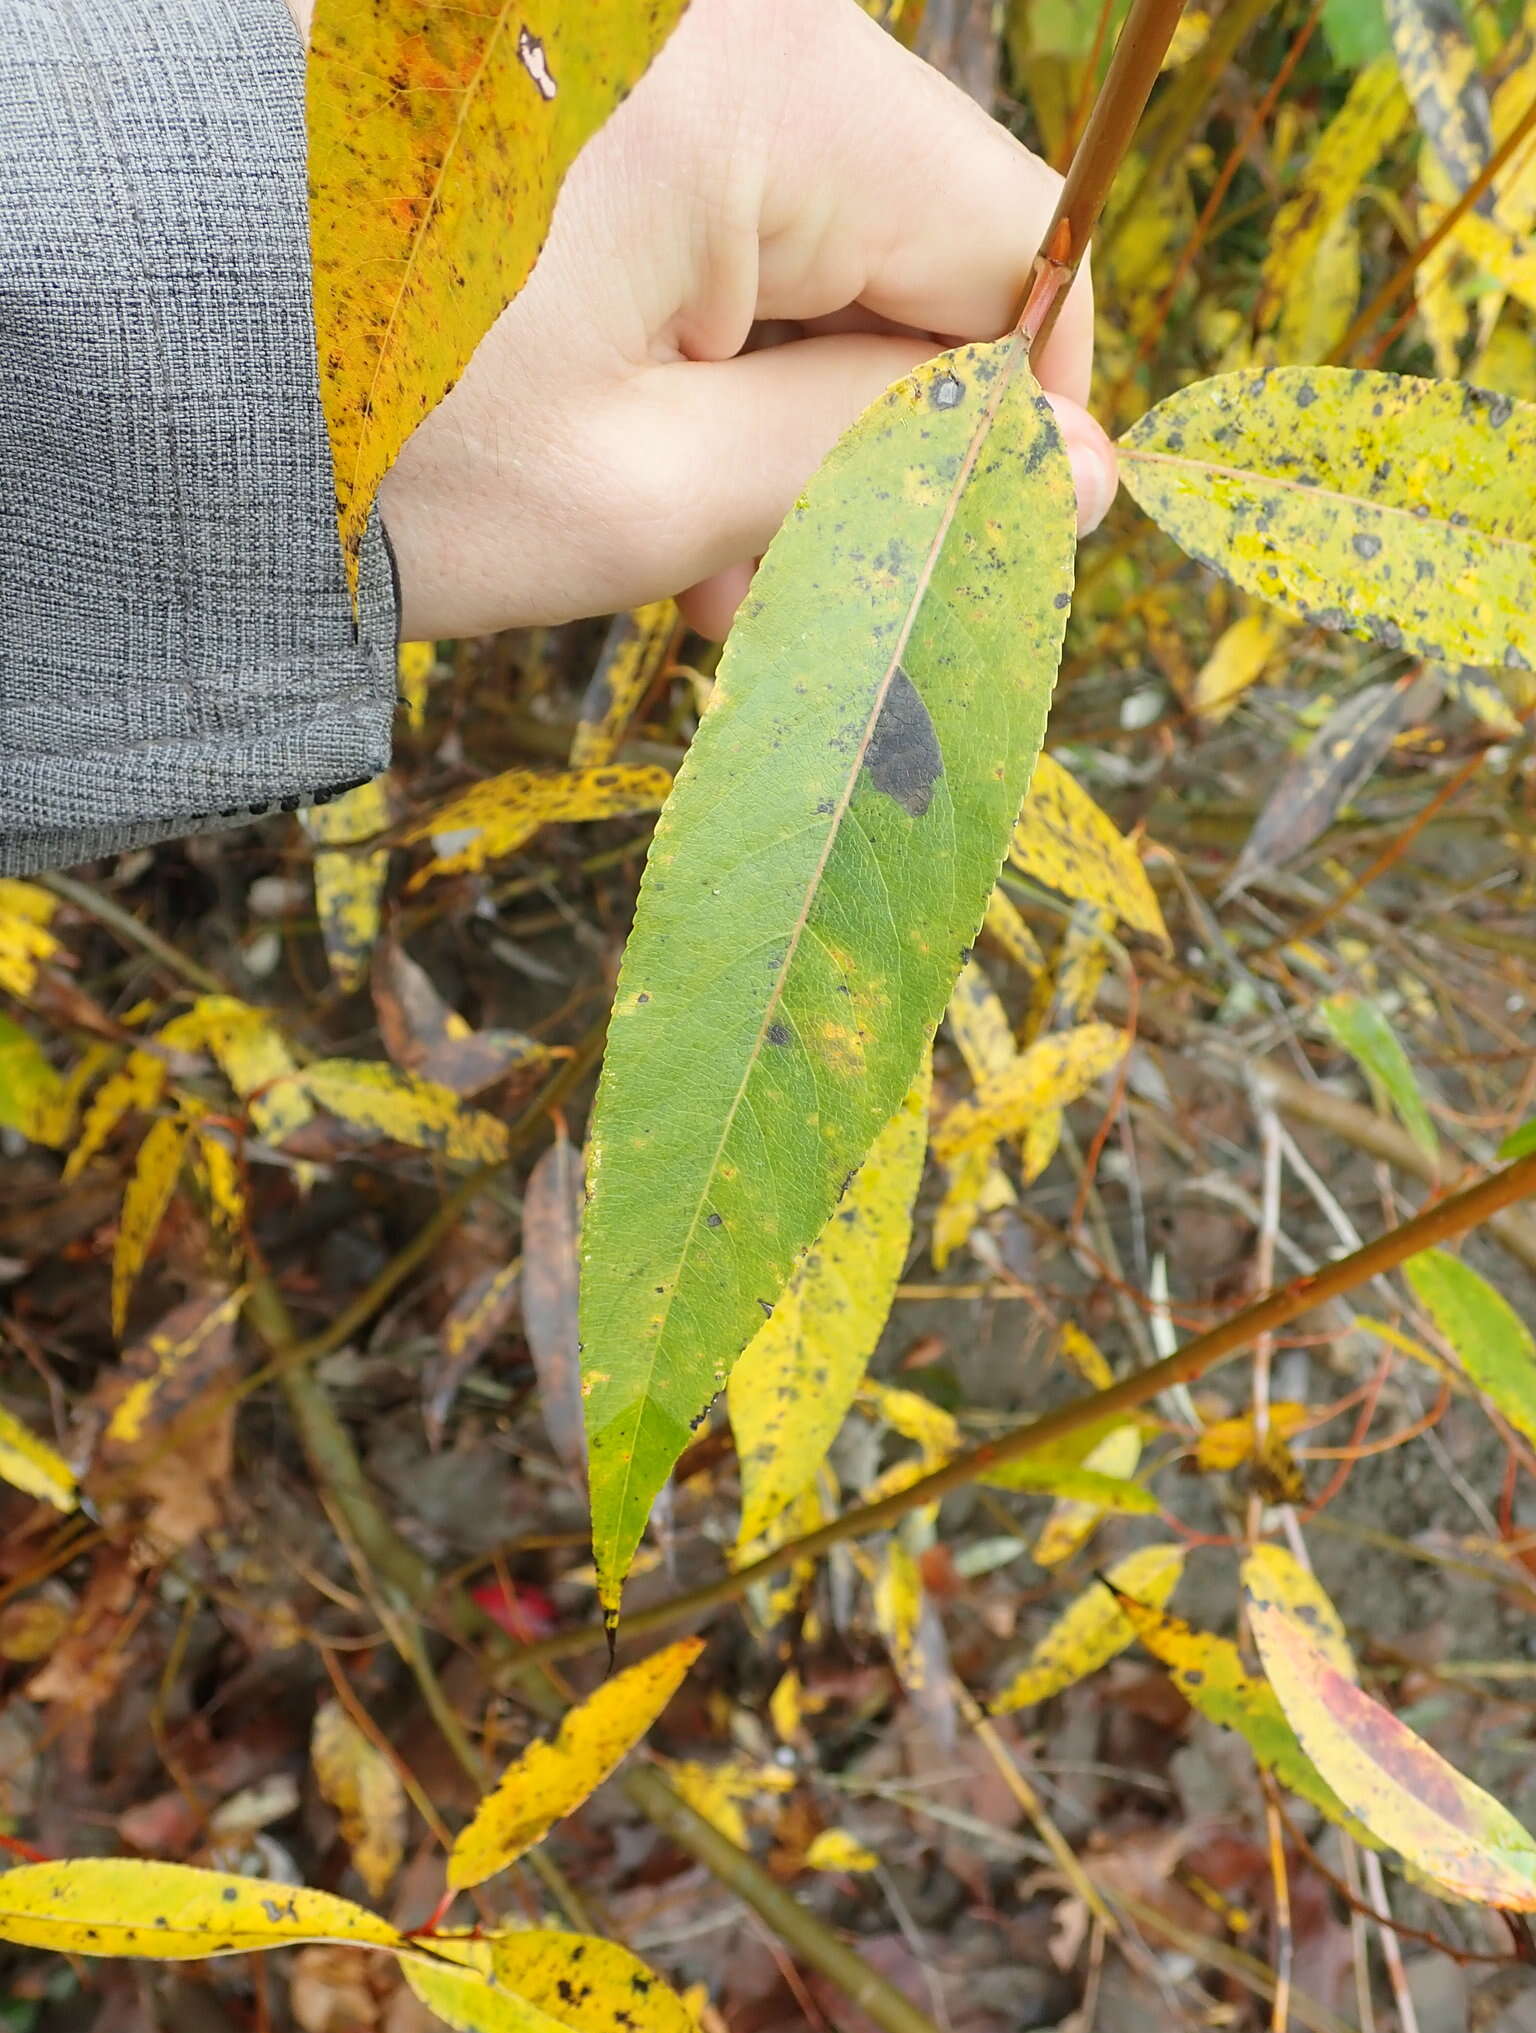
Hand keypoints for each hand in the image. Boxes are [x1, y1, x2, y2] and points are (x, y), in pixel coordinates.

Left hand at [291, 0, 1116, 640]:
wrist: (99, 341)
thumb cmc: (361, 438)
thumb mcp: (650, 494)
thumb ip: (883, 471)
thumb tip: (1074, 472)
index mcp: (766, 86)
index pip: (1013, 245)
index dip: (1016, 417)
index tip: (961, 547)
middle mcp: (718, 6)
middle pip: (902, 239)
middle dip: (861, 429)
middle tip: (772, 584)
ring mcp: (631, 18)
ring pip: (797, 232)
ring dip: (765, 397)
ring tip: (680, 545)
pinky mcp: (560, 52)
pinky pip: (698, 195)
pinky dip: (684, 328)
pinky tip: (623, 439)